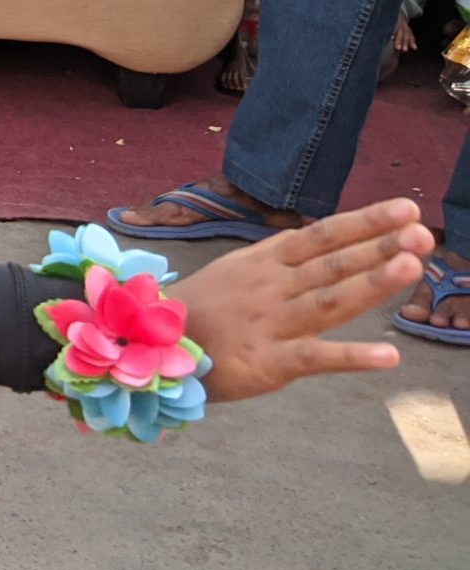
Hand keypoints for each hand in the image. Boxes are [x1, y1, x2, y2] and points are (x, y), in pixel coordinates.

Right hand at [170, 198, 428, 400]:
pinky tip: (389, 357)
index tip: (406, 207)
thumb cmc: (204, 310)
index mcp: (265, 262)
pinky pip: (314, 357)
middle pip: (332, 263)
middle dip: (378, 246)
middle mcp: (271, 286)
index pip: (322, 235)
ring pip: (328, 300)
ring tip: (412, 267)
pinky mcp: (267, 362)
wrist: (147, 344)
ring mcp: (270, 322)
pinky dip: (351, 356)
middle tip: (422, 229)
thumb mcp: (241, 274)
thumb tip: (336, 245)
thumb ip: (288, 265)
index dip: (364, 221)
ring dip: (371, 283)